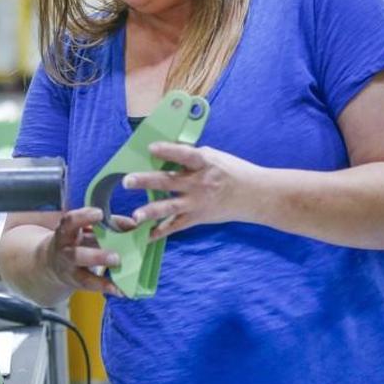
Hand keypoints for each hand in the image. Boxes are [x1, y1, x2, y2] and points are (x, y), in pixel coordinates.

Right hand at [42, 207, 123, 295]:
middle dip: (96, 256)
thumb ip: (108, 225)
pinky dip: (106, 287)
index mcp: (66, 232)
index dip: (84, 217)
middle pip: (76, 255)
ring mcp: (70, 269)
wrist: (52, 264)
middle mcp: (65, 252)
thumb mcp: (85, 229)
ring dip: (102, 274)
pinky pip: (91, 285)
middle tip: (116, 256)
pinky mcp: (77, 282)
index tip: (100, 213)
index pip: (70, 222)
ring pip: (83, 275)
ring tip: (118, 268)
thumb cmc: (76, 241)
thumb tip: (134, 224)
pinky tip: (120, 290)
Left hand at [122, 142, 260, 239]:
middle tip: (127, 181)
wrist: (256, 195)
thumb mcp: (215, 156)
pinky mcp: (197, 217)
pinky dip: (161, 232)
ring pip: (170, 207)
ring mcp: (197, 202)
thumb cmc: (234, 171)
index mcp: (204, 163)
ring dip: (150, 211)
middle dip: (146, 181)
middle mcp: (199, 183)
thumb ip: (191, 155)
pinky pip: (176, 226)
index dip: (168, 151)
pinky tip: (146, 236)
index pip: (184, 155)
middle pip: (168, 182)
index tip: (151, 148)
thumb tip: (167, 149)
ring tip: (134, 216)